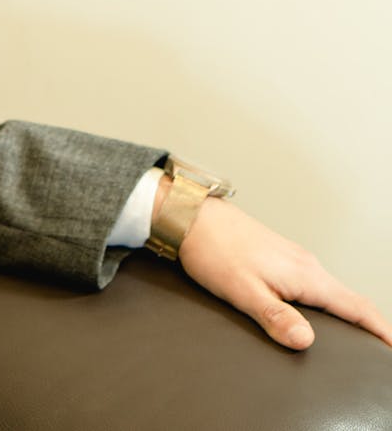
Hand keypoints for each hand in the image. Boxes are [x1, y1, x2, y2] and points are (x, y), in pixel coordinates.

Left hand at [174, 191, 391, 349]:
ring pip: (330, 290)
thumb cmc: (213, 250)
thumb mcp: (243, 291)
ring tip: (356, 336)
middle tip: (379, 348)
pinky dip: (325, 300)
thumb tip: (307, 341)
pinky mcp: (278, 256)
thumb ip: (275, 317)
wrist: (190, 216)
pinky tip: (315, 311)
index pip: (355, 306)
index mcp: (305, 275)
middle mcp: (305, 264)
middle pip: (348, 299)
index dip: (380, 329)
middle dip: (368, 324)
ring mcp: (293, 258)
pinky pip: (312, 282)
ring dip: (346, 312)